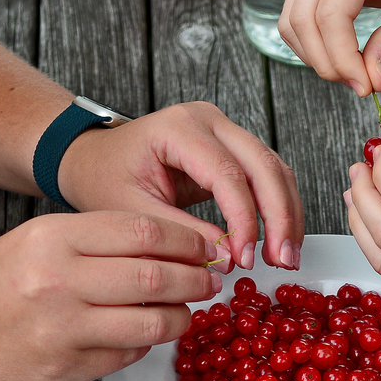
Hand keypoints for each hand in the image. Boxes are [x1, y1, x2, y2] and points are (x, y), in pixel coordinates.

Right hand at [0, 211, 219, 380]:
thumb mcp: (36, 240)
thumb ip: (96, 240)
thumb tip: (170, 245)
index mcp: (53, 239)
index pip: (144, 232)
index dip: (187, 240)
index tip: (205, 247)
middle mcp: (57, 282)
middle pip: (154, 278)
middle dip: (195, 280)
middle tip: (209, 281)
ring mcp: (61, 330)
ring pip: (150, 324)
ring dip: (180, 319)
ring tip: (186, 312)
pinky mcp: (64, 369)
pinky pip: (126, 357)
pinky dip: (146, 346)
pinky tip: (147, 335)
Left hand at [59, 102, 303, 272]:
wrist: (94, 159)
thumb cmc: (105, 178)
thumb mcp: (133, 212)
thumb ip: (180, 233)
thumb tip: (226, 260)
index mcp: (178, 128)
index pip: (227, 173)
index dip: (244, 220)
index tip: (244, 258)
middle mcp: (208, 120)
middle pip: (264, 165)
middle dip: (279, 217)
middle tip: (282, 260)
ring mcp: (224, 130)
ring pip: (274, 168)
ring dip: (286, 214)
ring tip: (285, 257)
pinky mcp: (232, 148)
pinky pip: (268, 175)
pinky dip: (278, 209)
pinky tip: (278, 240)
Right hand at [279, 0, 380, 95]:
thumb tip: (370, 79)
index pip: (332, 12)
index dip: (342, 58)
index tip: (366, 86)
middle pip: (305, 17)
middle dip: (327, 62)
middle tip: (360, 85)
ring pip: (294, 19)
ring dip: (316, 56)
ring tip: (353, 72)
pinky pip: (296, 16)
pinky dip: (312, 45)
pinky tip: (341, 57)